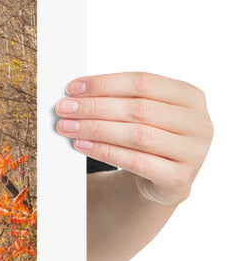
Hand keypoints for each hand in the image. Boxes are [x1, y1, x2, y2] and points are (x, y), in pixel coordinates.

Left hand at [55, 71, 212, 204]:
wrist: (164, 178)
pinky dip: (105, 152)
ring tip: (66, 127)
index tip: (72, 88)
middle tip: (63, 108)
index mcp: (190, 96)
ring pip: (137, 135)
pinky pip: (136, 161)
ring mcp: (194, 152)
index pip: (143, 82)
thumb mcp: (142, 113)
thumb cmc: (148, 136)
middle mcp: (199, 123)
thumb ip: (118, 99)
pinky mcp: (179, 178)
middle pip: (139, 109)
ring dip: (95, 129)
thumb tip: (75, 94)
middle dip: (95, 107)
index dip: (105, 83)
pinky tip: (82, 145)